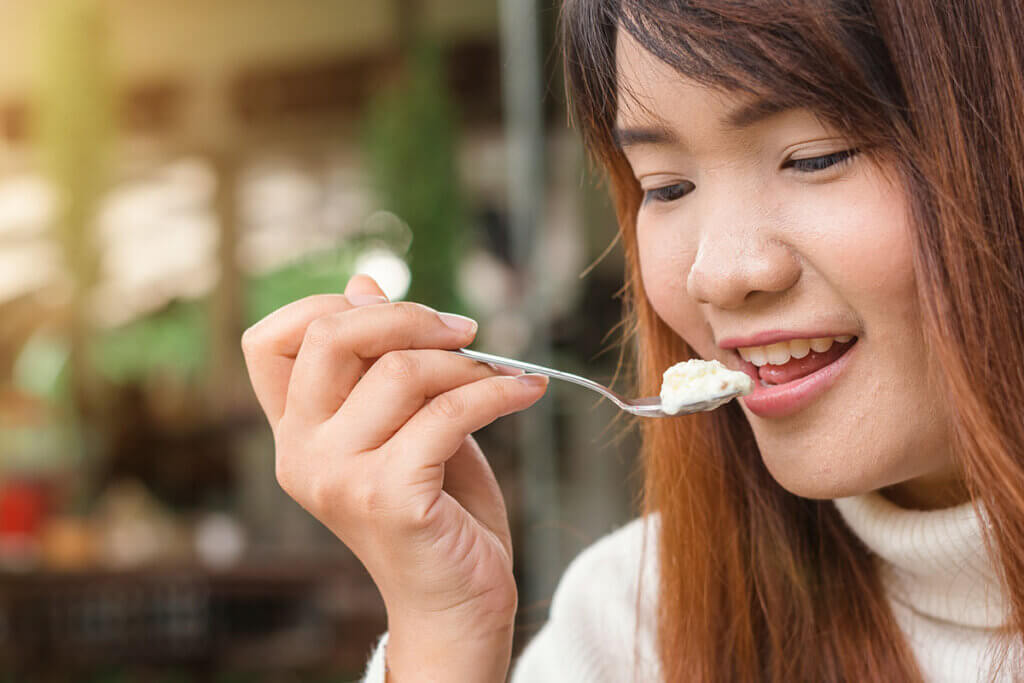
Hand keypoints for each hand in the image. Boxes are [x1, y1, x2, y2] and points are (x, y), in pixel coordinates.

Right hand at [240, 276, 547, 680]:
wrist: (457, 604)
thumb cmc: (437, 508)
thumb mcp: (406, 422)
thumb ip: (380, 362)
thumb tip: (363, 282)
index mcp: (296, 432)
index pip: (268, 342)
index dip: (328, 306)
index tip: (400, 315)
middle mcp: (300, 454)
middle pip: (330, 336)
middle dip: (408, 317)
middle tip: (465, 332)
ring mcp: (337, 478)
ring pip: (401, 371)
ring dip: (467, 363)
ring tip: (503, 376)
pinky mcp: (387, 498)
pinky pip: (448, 413)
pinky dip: (498, 393)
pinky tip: (526, 392)